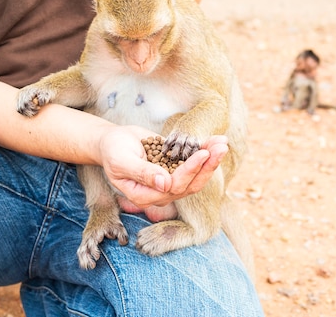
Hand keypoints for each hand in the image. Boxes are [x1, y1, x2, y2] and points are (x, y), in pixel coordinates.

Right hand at [99, 125, 227, 218]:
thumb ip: (142, 173)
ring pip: (196, 175)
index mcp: (147, 195)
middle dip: (207, 165)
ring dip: (211, 159)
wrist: (113, 142)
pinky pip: (194, 164)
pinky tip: (216, 140)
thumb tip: (165, 184)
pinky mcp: (176, 169)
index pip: (174, 187)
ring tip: (222, 142)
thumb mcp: (122, 161)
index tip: (202, 153)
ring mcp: (170, 181)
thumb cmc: (113, 152)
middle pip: (191, 184)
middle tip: (221, 147)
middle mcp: (161, 192)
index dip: (190, 170)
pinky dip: (206, 152)